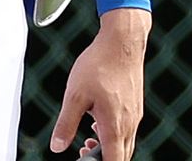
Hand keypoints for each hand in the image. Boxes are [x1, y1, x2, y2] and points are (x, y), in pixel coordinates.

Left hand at [51, 7, 149, 160]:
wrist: (122, 42)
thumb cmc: (99, 65)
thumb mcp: (74, 95)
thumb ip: (66, 124)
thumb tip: (57, 147)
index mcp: (115, 126)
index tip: (83, 159)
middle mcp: (129, 124)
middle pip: (121, 156)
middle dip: (102, 159)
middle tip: (81, 151)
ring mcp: (135, 115)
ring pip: (125, 143)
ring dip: (107, 147)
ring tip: (86, 138)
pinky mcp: (135, 106)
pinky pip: (127, 129)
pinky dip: (113, 133)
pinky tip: (97, 121)